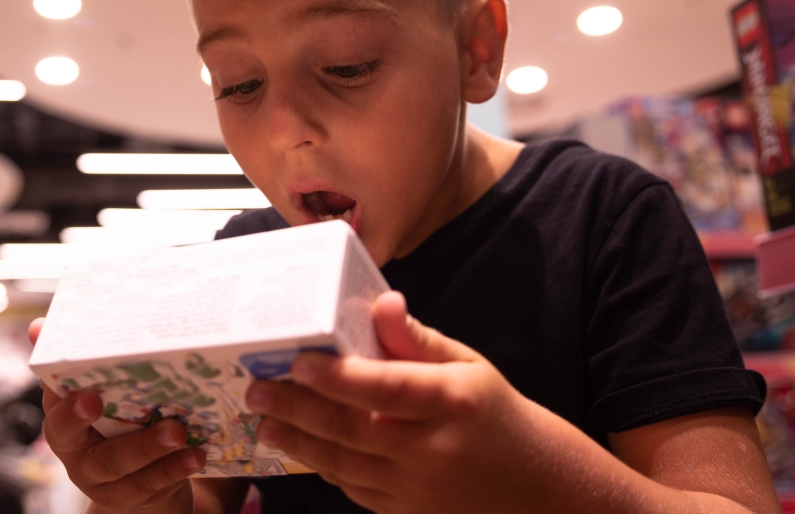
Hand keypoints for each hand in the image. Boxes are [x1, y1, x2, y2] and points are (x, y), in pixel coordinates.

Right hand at [29, 318, 207, 513]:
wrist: (137, 483)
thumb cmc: (116, 425)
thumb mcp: (99, 394)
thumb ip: (79, 362)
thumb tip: (39, 327)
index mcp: (63, 423)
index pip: (55, 410)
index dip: (68, 405)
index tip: (89, 393)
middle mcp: (76, 453)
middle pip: (78, 440)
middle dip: (86, 417)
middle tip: (107, 402)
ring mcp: (101, 480)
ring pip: (118, 464)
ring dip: (149, 447)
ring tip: (178, 432)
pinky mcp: (129, 497)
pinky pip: (149, 484)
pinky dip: (174, 468)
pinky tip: (196, 455)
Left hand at [243, 292, 541, 513]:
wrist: (536, 487)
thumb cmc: (493, 414)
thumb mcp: (469, 366)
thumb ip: (417, 340)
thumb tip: (381, 302)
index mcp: (452, 401)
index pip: (387, 387)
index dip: (339, 376)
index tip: (297, 362)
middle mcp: (434, 448)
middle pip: (354, 429)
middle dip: (298, 410)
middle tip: (258, 392)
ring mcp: (419, 488)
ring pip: (346, 464)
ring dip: (299, 443)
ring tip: (265, 423)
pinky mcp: (407, 512)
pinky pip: (355, 489)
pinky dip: (325, 467)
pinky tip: (301, 447)